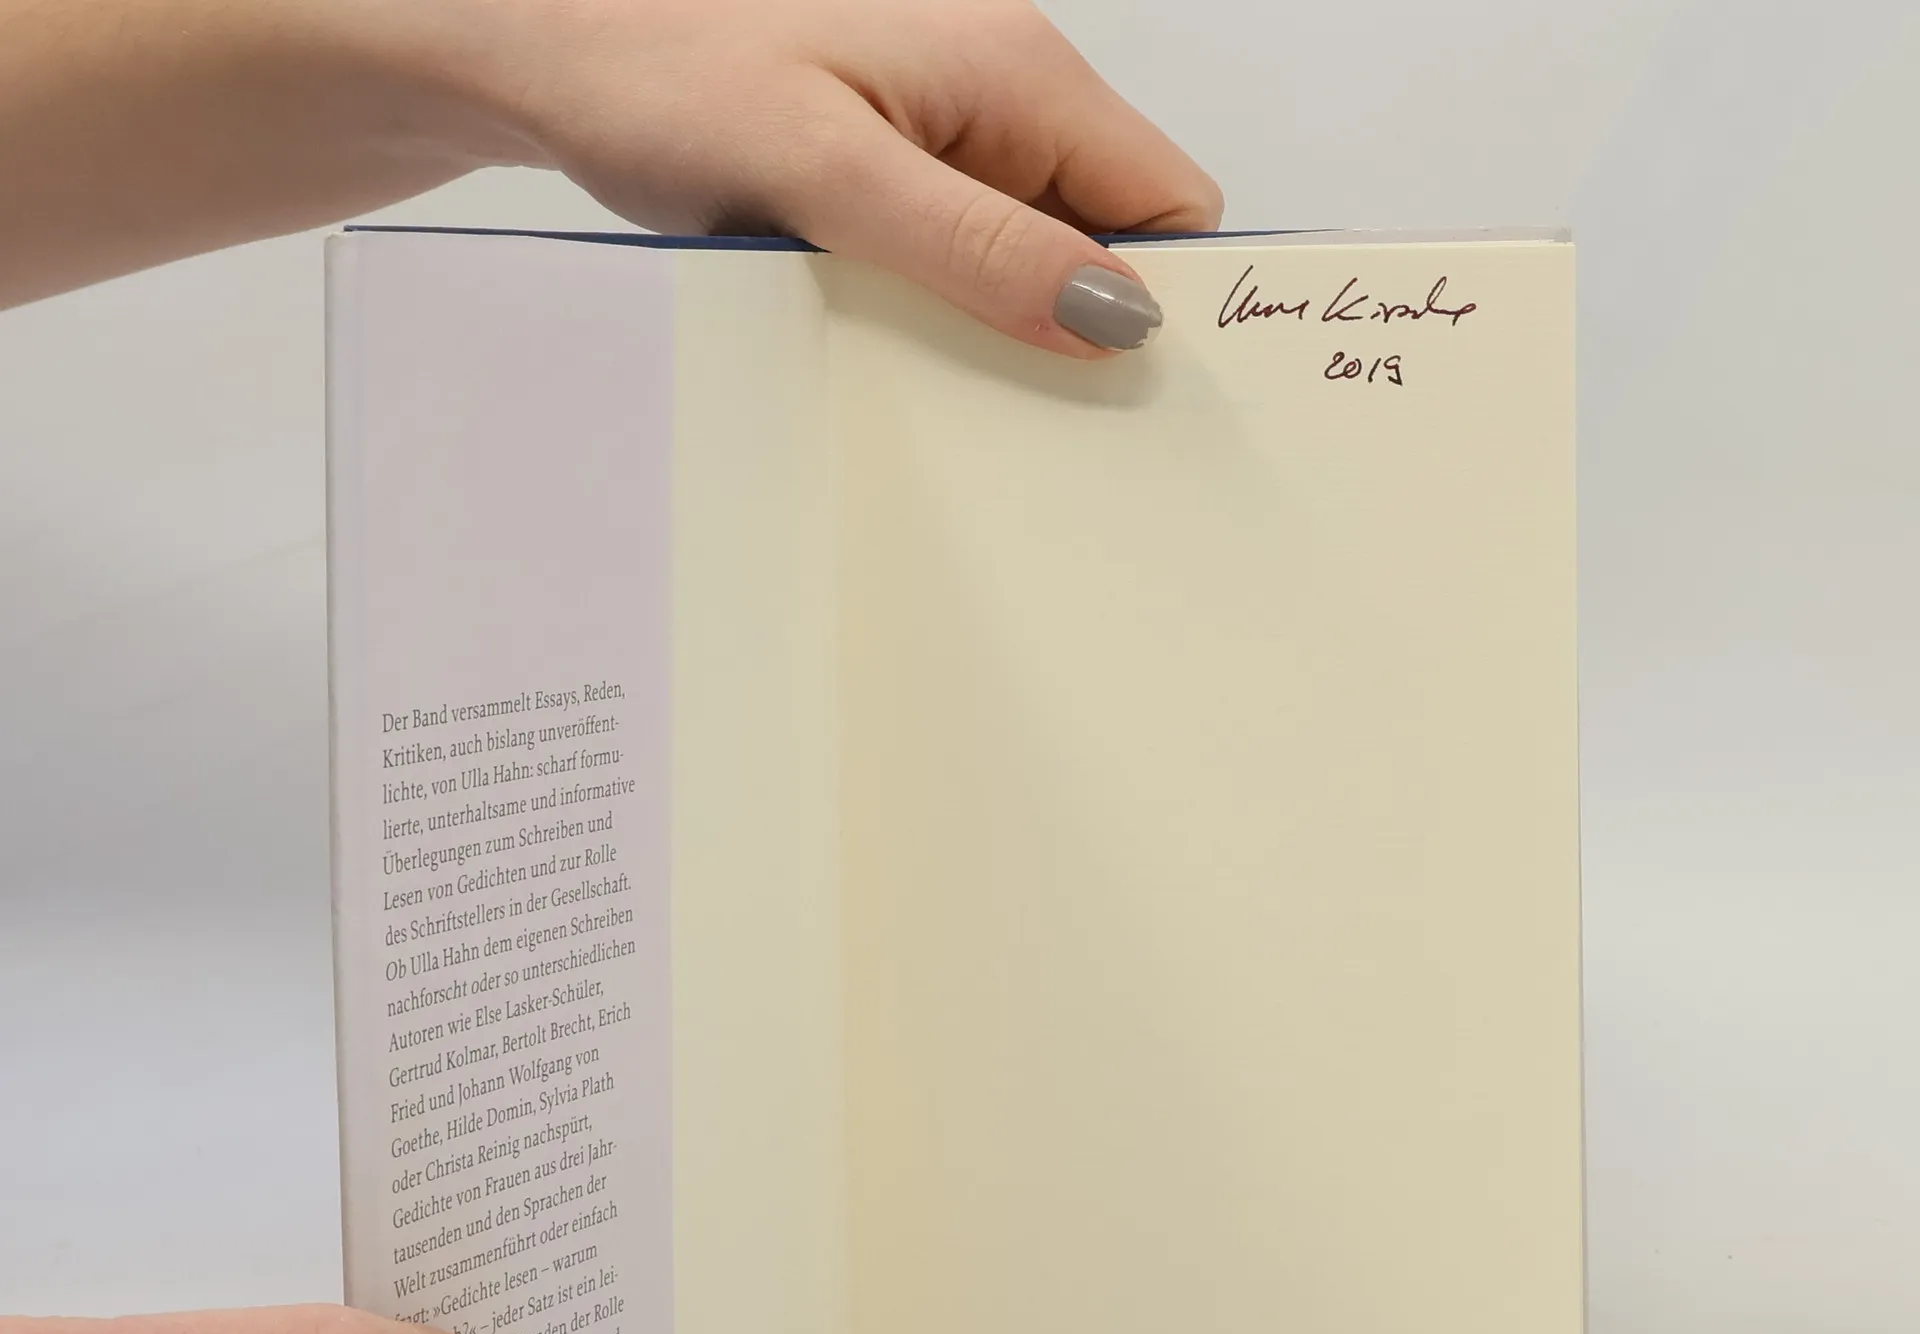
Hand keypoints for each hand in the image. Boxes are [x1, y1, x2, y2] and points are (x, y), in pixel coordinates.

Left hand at [0, 0, 1221, 348]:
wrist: (538, 49)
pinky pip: (959, 267)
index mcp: (1020, 74)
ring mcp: (943, 141)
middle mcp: (1000, 100)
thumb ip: (976, 245)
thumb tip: (1120, 319)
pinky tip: (909, 379)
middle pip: (1107, 245)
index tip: (1145, 414)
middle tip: (1046, 447)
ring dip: (1009, 342)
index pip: (1166, 208)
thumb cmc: (664, 79)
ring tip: (966, 423)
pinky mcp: (889, 181)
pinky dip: (948, 326)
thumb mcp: (828, 175)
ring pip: (1032, 265)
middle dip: (1089, 342)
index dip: (1173, 308)